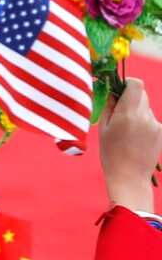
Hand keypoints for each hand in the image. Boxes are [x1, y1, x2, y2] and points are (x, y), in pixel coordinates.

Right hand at [100, 77, 161, 212]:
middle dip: (130, 97)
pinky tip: (135, 137)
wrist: (130, 177)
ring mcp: (155, 125)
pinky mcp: (161, 133)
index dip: (127, 83)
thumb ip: (109, 106)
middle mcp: (145, 117)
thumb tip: (112, 92)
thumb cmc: (111, 153)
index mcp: (128, 114)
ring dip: (136, 111)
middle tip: (119, 110)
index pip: (136, 85)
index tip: (119, 90)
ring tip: (126, 129)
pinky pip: (150, 119)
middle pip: (141, 94)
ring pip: (145, 107)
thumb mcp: (103, 128)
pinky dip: (143, 122)